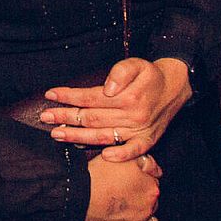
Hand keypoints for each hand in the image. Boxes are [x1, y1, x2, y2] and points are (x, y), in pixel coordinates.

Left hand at [42, 57, 191, 160]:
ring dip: (78, 137)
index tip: (50, 95)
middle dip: (66, 117)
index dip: (69, 96)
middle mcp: (133, 116)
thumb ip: (121, 72)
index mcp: (129, 97)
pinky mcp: (147, 141)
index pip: (91, 97)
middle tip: (45, 117)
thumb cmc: (150, 75)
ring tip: (56, 134)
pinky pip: (132, 152)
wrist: (175, 88)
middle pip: (92, 118)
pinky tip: (101, 156)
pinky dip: (119, 156)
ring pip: (103, 136)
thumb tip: (107, 88)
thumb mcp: (137, 64)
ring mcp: (139, 131)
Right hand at [83, 153, 161, 220]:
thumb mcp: (123, 158)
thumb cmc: (98, 176)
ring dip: (145, 216)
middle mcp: (149, 207)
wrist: (78, 197)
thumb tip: (152, 167)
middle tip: (125, 191)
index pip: (154, 179)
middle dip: (143, 195)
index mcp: (151, 186)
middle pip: (153, 200)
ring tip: (129, 210)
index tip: (131, 176)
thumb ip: (144, 161)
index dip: (142, 175)